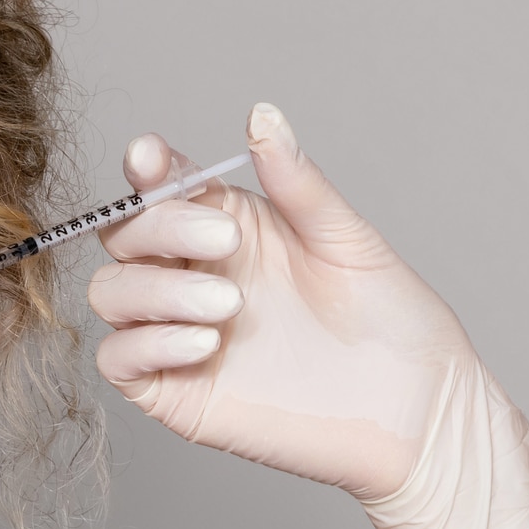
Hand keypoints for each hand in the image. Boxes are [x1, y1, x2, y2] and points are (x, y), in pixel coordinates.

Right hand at [88, 103, 528, 528]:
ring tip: (227, 306)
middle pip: (123, 236)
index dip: (147, 169)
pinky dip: (147, 342)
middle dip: (158, 228)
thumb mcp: (347, 239)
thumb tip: (261, 115)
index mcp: (226, 229)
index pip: (161, 189)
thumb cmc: (393, 325)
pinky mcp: (173, 391)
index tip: (152, 160)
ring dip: (155, 290)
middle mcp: (192, 275)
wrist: (417, 414)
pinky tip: (204, 344)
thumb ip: (295, 183)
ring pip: (110, 293)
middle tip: (225, 242)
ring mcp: (177, 334)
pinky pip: (118, 358)